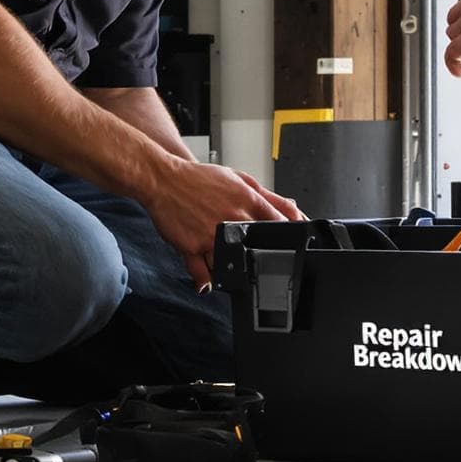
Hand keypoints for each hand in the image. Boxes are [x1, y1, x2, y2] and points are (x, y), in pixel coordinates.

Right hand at [142, 159, 303, 288]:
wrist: (164, 179)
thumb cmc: (201, 179)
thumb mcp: (241, 180)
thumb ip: (270, 197)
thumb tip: (296, 211)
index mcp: (248, 201)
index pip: (281, 225)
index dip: (289, 239)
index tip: (291, 249)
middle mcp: (233, 218)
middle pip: (260, 248)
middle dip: (264, 258)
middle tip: (261, 263)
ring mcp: (213, 234)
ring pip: (233, 264)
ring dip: (235, 271)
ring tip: (233, 269)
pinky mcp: (193, 246)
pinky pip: (205, 274)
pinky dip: (208, 281)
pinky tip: (210, 281)